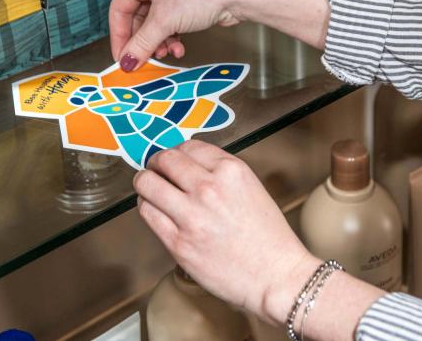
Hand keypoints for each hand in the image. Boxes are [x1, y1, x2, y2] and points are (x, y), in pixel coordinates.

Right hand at [109, 0, 243, 70]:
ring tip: (166, 53)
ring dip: (159, 43)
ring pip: (155, 25)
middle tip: (143, 61)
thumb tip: (127, 61)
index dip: (119, 36)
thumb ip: (142, 43)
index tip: (121, 58)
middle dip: (143, 42)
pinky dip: (172, 38)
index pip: (119, 8)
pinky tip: (179, 47)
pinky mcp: (187, 3)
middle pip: (138, 19)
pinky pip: (170, 25)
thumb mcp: (164, 21)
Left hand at [134, 140, 319, 322]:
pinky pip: (147, 212)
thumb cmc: (268, 235)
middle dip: (156, 162)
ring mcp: (191, 215)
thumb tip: (188, 164)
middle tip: (155, 168)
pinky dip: (146, 205)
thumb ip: (220, 172)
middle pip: (164, 159)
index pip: (189, 146)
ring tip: (149, 187)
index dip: (177, 150)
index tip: (173, 158)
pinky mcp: (178, 242)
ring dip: (145, 182)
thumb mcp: (250, 187)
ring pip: (147, 183)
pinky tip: (154, 208)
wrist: (276, 275)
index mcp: (230, 170)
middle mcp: (209, 187)